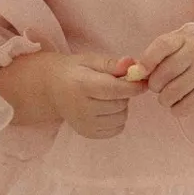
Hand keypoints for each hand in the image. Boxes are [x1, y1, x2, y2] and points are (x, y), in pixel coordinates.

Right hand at [0, 50, 139, 139]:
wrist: (51, 89)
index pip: (115, 90)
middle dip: (125, 93)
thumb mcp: (91, 60)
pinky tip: (107, 109)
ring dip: (121, 106)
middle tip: (115, 85)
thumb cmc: (75, 71)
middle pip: (120, 104)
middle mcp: (82, 108)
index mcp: (82, 85)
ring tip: (109, 97)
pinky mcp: (87, 134)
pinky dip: (117, 119)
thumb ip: (112, 64)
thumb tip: (132, 64)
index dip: (133, 86)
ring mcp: (84, 124)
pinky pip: (116, 129)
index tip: (142, 79)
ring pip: (121, 117)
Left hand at [140, 25, 193, 116]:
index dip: (147, 60)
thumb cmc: (187, 57)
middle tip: (159, 84)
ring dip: (164, 98)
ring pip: (170, 94)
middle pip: (163, 74)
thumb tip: (133, 73)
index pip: (162, 46)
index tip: (139, 72)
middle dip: (154, 84)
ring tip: (170, 93)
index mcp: (184, 40)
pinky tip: (181, 100)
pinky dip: (175, 108)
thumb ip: (151, 58)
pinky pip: (181, 108)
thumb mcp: (172, 49)